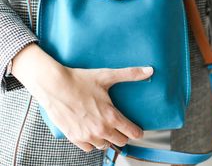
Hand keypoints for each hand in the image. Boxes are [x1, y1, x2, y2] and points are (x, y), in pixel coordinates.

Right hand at [11, 43, 153, 151]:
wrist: (54, 86)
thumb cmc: (79, 80)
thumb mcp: (106, 75)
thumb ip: (130, 74)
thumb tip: (148, 70)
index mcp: (111, 116)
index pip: (132, 133)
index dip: (137, 131)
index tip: (137, 130)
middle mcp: (100, 129)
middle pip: (120, 141)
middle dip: (122, 134)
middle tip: (120, 126)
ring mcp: (87, 136)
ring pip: (104, 145)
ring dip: (107, 138)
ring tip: (105, 127)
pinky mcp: (74, 137)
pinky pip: (88, 148)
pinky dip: (91, 142)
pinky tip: (90, 131)